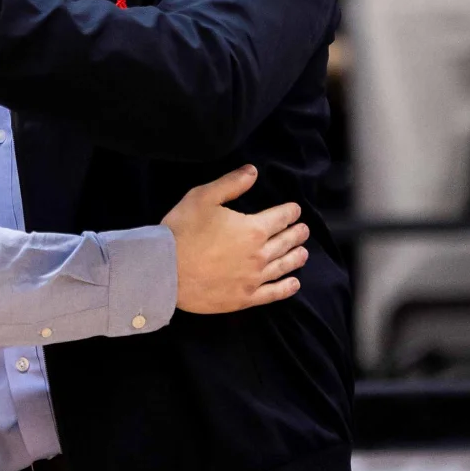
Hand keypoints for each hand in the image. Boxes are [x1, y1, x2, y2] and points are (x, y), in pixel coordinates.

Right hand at [163, 165, 310, 314]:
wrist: (165, 270)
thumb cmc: (183, 230)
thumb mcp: (203, 197)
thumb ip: (231, 183)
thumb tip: (253, 171)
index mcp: (253, 228)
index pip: (280, 218)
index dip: (290, 212)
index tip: (296, 210)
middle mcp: (259, 255)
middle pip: (285, 242)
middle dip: (296, 234)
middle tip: (304, 231)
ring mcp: (253, 279)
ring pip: (282, 267)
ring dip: (295, 258)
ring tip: (304, 253)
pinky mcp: (244, 298)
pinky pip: (272, 294)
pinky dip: (286, 288)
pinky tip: (294, 283)